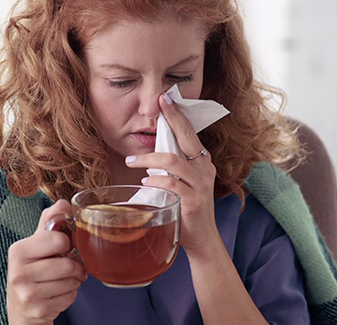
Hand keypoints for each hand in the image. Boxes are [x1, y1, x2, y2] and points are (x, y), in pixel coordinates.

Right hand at [6, 200, 85, 323]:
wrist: (21, 308)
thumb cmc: (31, 271)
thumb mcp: (35, 245)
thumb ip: (49, 222)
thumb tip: (63, 203)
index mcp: (18, 251)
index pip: (58, 240)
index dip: (66, 244)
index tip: (62, 248)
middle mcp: (18, 273)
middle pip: (67, 265)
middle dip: (74, 267)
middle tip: (69, 267)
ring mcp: (27, 294)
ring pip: (71, 282)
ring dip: (73, 281)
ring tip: (62, 280)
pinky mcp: (38, 310)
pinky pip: (69, 297)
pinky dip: (69, 295)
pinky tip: (57, 294)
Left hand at [125, 94, 219, 253]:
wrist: (202, 238)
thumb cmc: (187, 208)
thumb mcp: (182, 182)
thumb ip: (171, 167)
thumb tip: (150, 151)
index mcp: (201, 161)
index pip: (189, 133)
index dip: (177, 115)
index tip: (166, 98)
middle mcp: (204, 169)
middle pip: (186, 137)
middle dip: (172, 119)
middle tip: (158, 104)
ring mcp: (200, 184)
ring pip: (173, 161)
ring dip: (148, 159)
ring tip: (132, 161)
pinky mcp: (193, 200)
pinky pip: (170, 184)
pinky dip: (155, 181)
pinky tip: (145, 182)